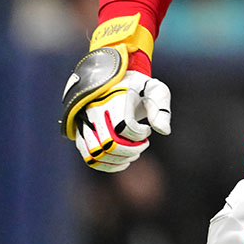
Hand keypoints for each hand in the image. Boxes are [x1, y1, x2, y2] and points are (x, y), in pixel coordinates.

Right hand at [61, 46, 171, 172]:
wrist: (109, 78)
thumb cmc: (136, 86)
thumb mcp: (153, 89)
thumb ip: (161, 108)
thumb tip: (164, 131)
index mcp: (113, 99)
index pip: (125, 126)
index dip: (140, 133)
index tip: (147, 129)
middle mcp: (94, 111)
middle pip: (110, 144)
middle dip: (131, 149)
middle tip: (142, 144)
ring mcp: (84, 123)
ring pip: (96, 154)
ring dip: (118, 160)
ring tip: (133, 154)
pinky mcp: (79, 133)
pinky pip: (88, 157)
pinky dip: (106, 165)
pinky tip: (123, 163)